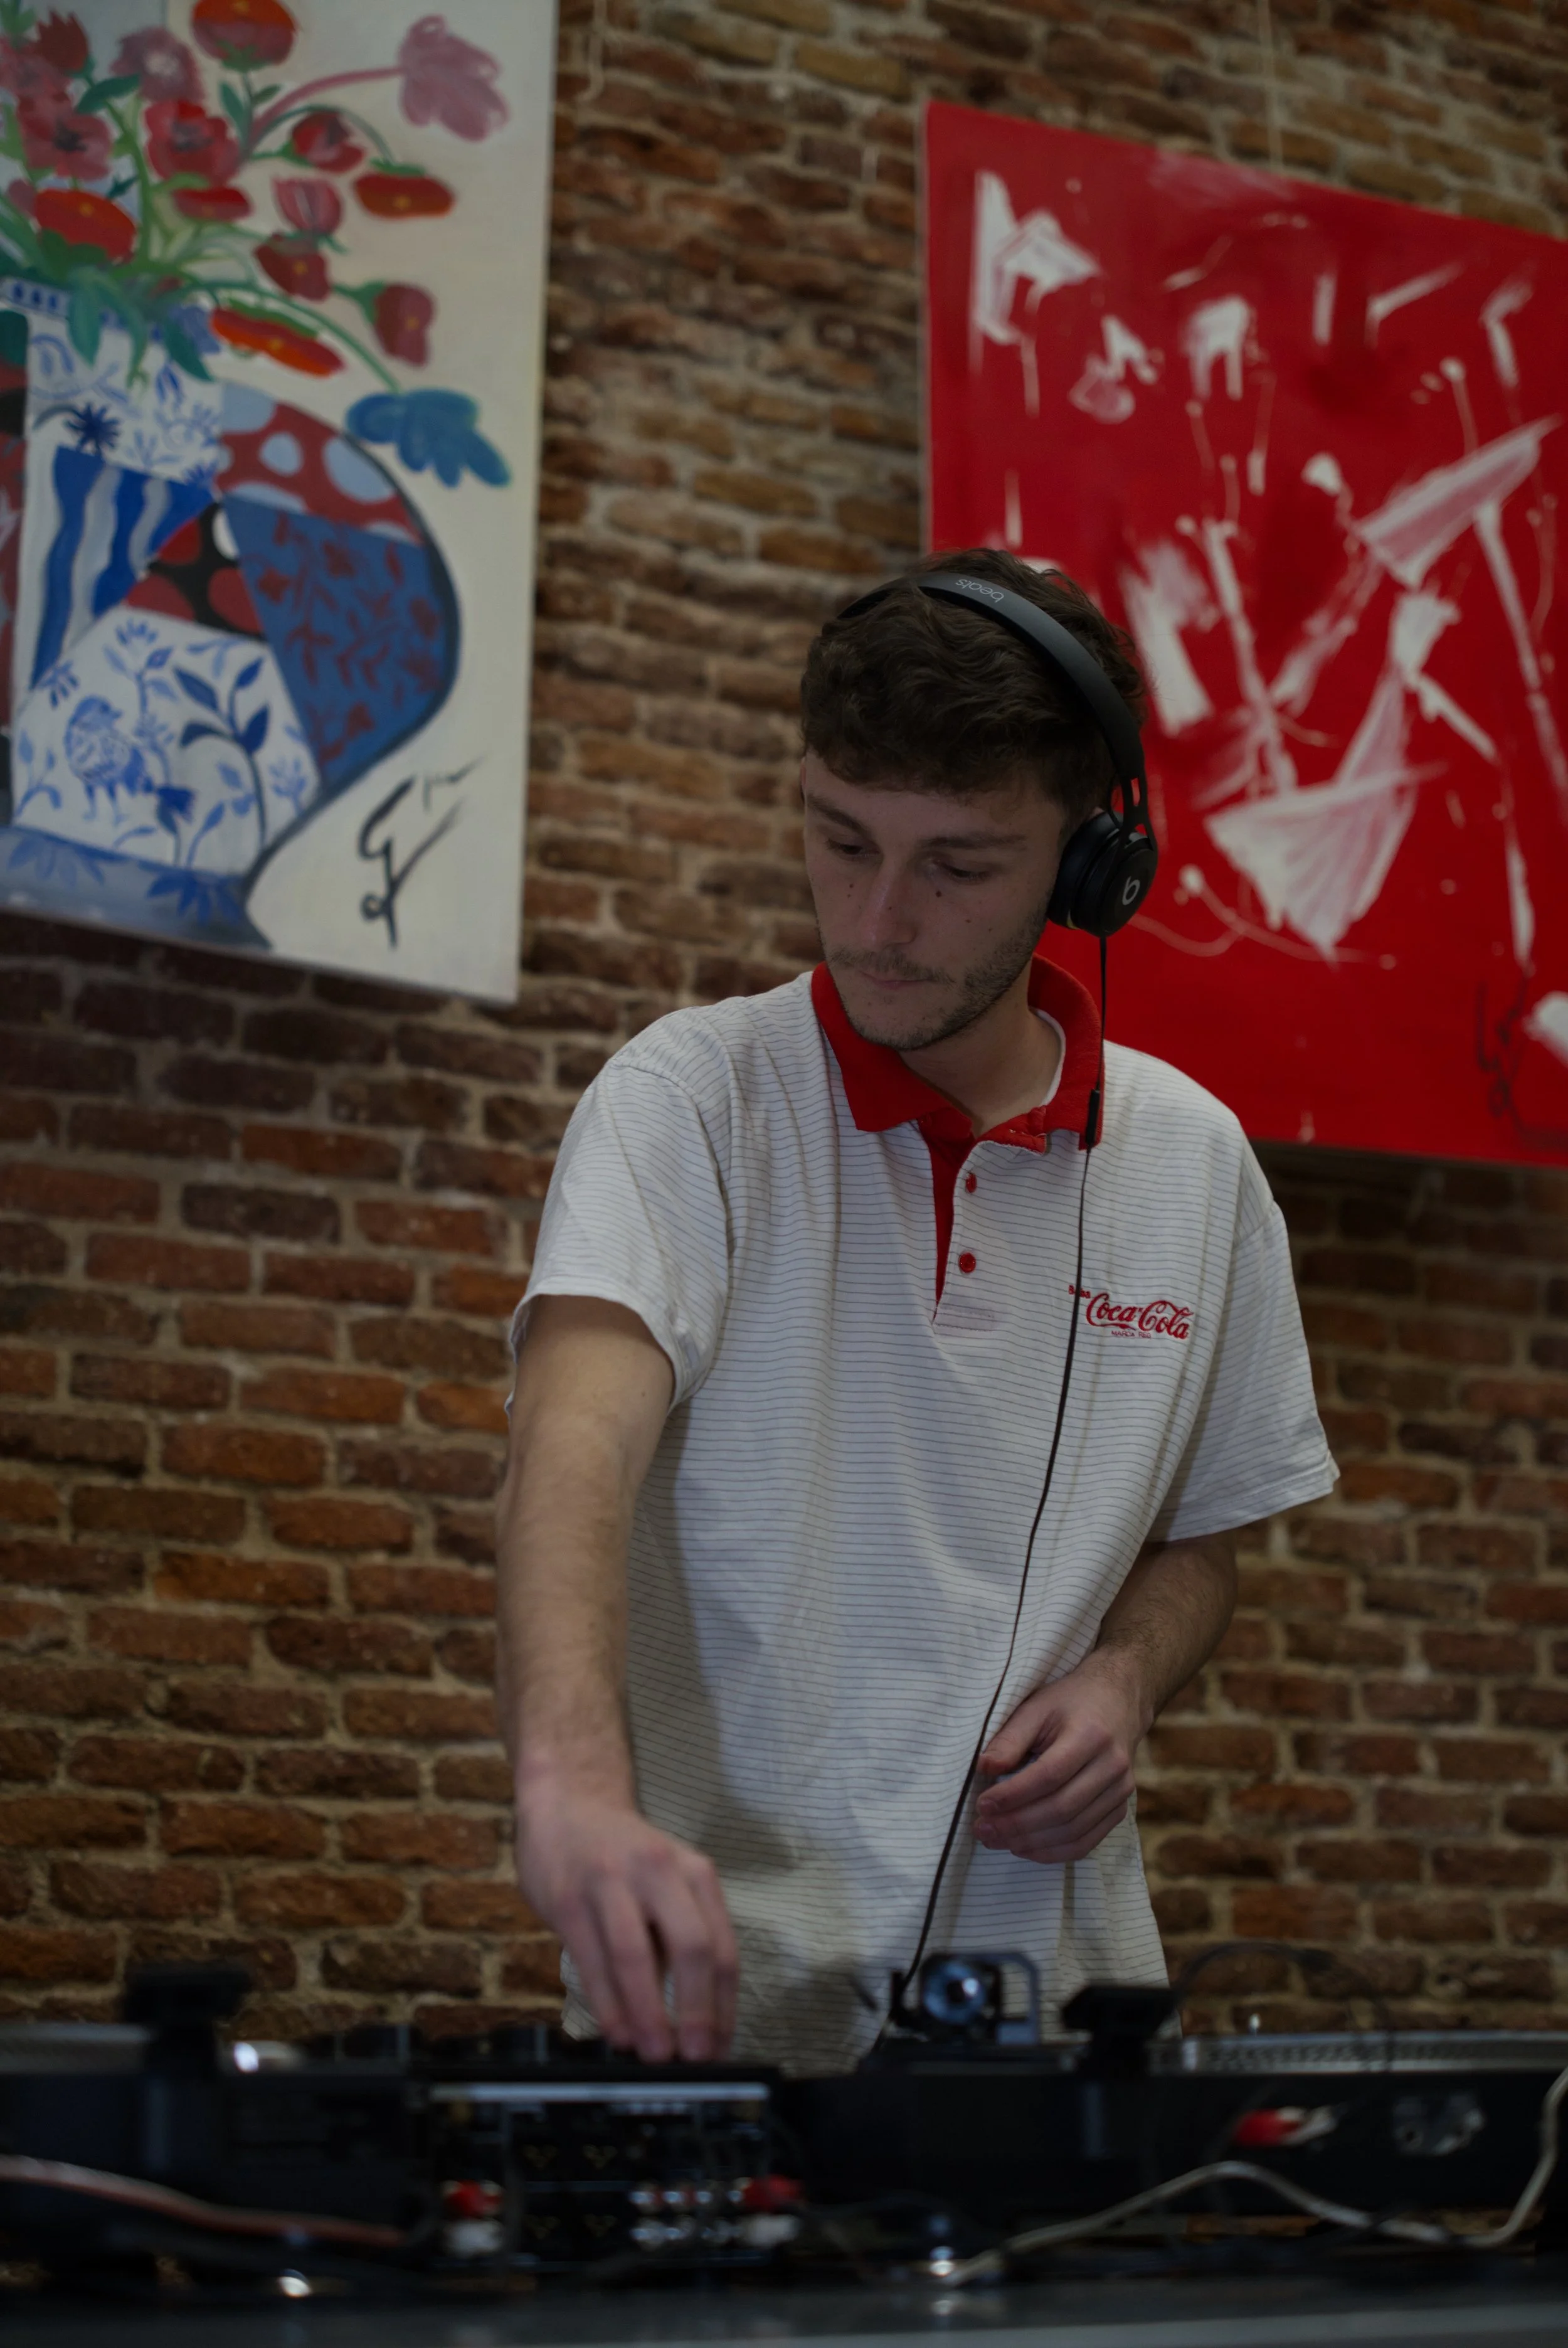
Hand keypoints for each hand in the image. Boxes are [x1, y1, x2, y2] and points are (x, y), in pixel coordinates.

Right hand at [516, 1782, 737, 2062]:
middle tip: (695, 2058)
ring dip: (647, 2013)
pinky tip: (616, 2030)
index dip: (724, 2005)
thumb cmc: (625, 1857)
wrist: (568, 1803)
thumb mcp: (669, 1882)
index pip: (722, 1946)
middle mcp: (660, 1871)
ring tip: (654, 2054)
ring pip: (636, 1955)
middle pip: (690, 1946)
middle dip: (696, 2010)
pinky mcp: (569, 1897)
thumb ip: (682, 1937)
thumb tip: (697, 2021)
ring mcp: (611, 1881)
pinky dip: (607, 2002)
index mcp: (695, 1872)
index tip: (721, 2051)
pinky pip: (591, 1958)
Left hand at [973, 1651, 1147, 1864]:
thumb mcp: (1036, 1708)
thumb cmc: (1070, 1704)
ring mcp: (1121, 1791)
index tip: (982, 1805)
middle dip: (1017, 1824)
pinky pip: (1087, 1842)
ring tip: (997, 1840)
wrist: (1117, 1703)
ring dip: (1031, 1843)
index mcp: (1091, 1735)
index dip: (1014, 1795)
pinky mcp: (1119, 1809)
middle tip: (983, 1829)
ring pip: (1074, 1831)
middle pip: (1062, 1808)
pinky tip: (1024, 1848)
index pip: (1049, 1775)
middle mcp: (1112, 1766)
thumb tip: (984, 1768)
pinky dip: (1053, 1852)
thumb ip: (1010, 1738)